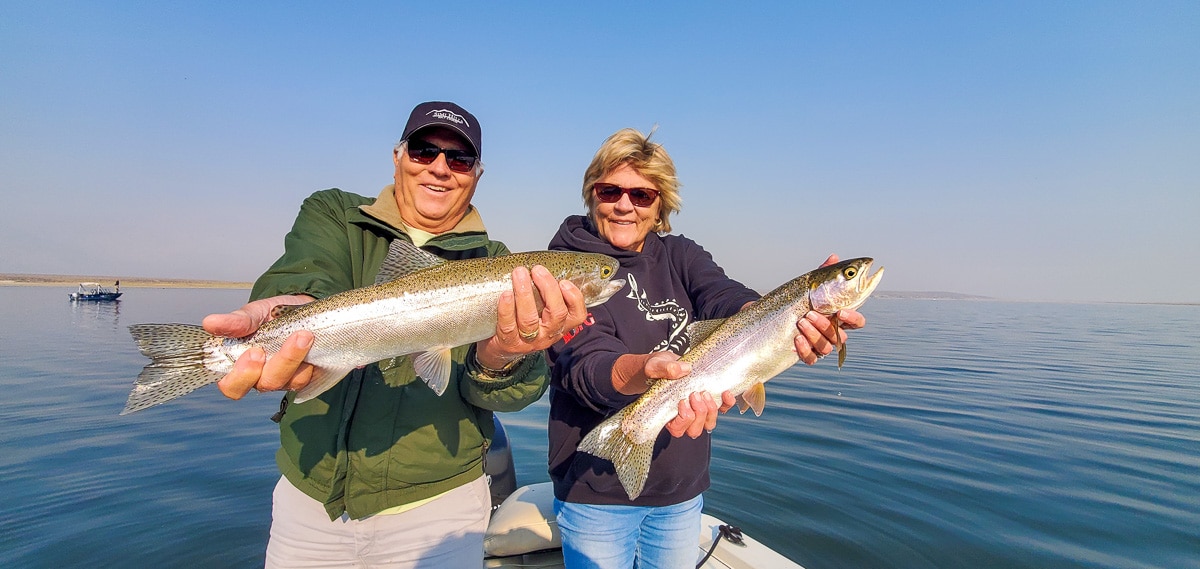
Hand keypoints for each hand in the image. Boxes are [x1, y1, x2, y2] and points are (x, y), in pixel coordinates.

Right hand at [200, 294, 316, 398]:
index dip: (240, 376)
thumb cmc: (271, 315)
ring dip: (296, 358)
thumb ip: (235, 322)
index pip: (232, 386)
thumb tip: (209, 323)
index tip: (253, 352)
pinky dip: (310, 360)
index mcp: (240, 366)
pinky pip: (309, 376)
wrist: (302, 308)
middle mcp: (261, 377)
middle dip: (277, 364)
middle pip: (264, 385)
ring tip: (305, 334)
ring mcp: (285, 378)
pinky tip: (313, 342)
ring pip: (289, 381)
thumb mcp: (253, 314)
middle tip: (289, 340)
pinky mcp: (305, 375)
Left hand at [475, 265, 586, 367]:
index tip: (564, 281)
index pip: (577, 315)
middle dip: (548, 289)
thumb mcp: (541, 312)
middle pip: (556, 314)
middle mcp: (548, 335)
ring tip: (519, 274)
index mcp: (560, 326)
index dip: (574, 299)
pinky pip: (508, 325)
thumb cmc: (523, 321)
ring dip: (525, 294)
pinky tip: (506, 294)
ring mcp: (529, 341)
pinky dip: (507, 308)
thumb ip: (547, 294)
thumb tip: (545, 264)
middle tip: (537, 270)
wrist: (500, 348)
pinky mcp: (509, 343)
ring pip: (530, 319)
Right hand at [641, 351, 734, 438]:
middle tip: (695, 394)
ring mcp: (698, 411)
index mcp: (667, 415)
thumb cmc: (658, 369)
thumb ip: (665, 369)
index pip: (677, 429)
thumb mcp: (656, 366)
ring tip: (705, 393)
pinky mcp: (709, 402)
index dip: (683, 419)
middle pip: (695, 430)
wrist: (667, 363)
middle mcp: (684, 418)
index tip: (683, 401)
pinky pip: (723, 410)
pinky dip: (726, 404)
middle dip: (699, 413)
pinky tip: (724, 393)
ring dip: (711, 410)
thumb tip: (683, 369)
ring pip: (709, 424)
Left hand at [794, 254, 866, 364]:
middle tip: (810, 313)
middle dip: (825, 325)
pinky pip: (811, 359)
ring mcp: (820, 346)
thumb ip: (824, 273)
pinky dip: (805, 350)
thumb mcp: (811, 285)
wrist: (776, 315)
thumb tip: (833, 256)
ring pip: (826, 348)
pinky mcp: (806, 355)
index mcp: (839, 317)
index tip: (840, 311)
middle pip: (840, 337)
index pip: (857, 322)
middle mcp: (833, 333)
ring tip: (800, 321)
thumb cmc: (801, 299)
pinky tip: (796, 338)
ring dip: (814, 334)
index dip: (853, 318)